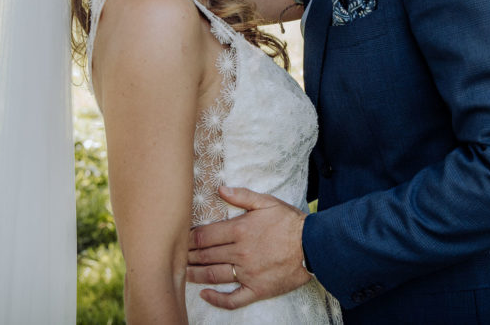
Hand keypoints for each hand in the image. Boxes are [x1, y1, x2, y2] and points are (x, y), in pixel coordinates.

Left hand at [187, 186, 311, 308]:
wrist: (314, 246)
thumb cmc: (290, 222)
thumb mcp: (267, 202)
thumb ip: (242, 195)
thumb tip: (220, 189)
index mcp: (240, 230)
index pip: (205, 236)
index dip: (188, 238)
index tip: (178, 239)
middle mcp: (240, 253)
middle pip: (205, 255)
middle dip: (188, 256)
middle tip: (175, 256)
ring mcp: (247, 273)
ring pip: (214, 275)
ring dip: (195, 274)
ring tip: (183, 273)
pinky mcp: (257, 289)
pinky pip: (233, 298)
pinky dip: (217, 299)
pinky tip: (205, 295)